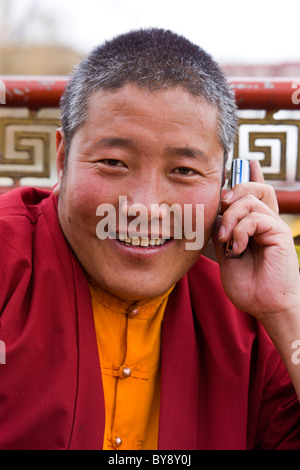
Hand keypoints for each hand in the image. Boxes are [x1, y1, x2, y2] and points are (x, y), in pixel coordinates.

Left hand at [213, 160, 299, 323]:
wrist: (264, 306)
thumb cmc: (248, 285)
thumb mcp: (226, 254)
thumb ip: (223, 232)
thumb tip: (216, 214)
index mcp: (256, 226)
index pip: (257, 194)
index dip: (251, 176)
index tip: (247, 162)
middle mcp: (267, 222)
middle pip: (256, 187)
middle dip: (235, 189)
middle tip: (222, 206)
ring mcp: (274, 226)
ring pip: (250, 200)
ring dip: (231, 218)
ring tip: (226, 239)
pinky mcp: (279, 233)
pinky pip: (255, 217)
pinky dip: (240, 231)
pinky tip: (238, 249)